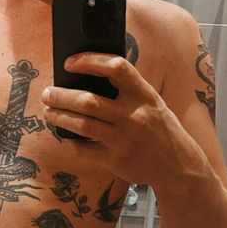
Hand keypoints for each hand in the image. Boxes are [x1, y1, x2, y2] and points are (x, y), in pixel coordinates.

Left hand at [42, 52, 210, 187]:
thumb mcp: (152, 103)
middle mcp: (134, 116)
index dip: (89, 61)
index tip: (70, 63)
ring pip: (81, 125)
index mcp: (144, 95)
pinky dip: (70, 141)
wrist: (178, 166)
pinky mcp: (116, 161)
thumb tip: (86, 77)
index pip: (116, 68)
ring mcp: (124, 140)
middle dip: (61, 95)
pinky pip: (83, 149)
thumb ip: (128, 90)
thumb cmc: (159, 129)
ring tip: (48, 112)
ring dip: (59, 116)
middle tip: (48, 93)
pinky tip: (65, 135)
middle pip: (88, 101)